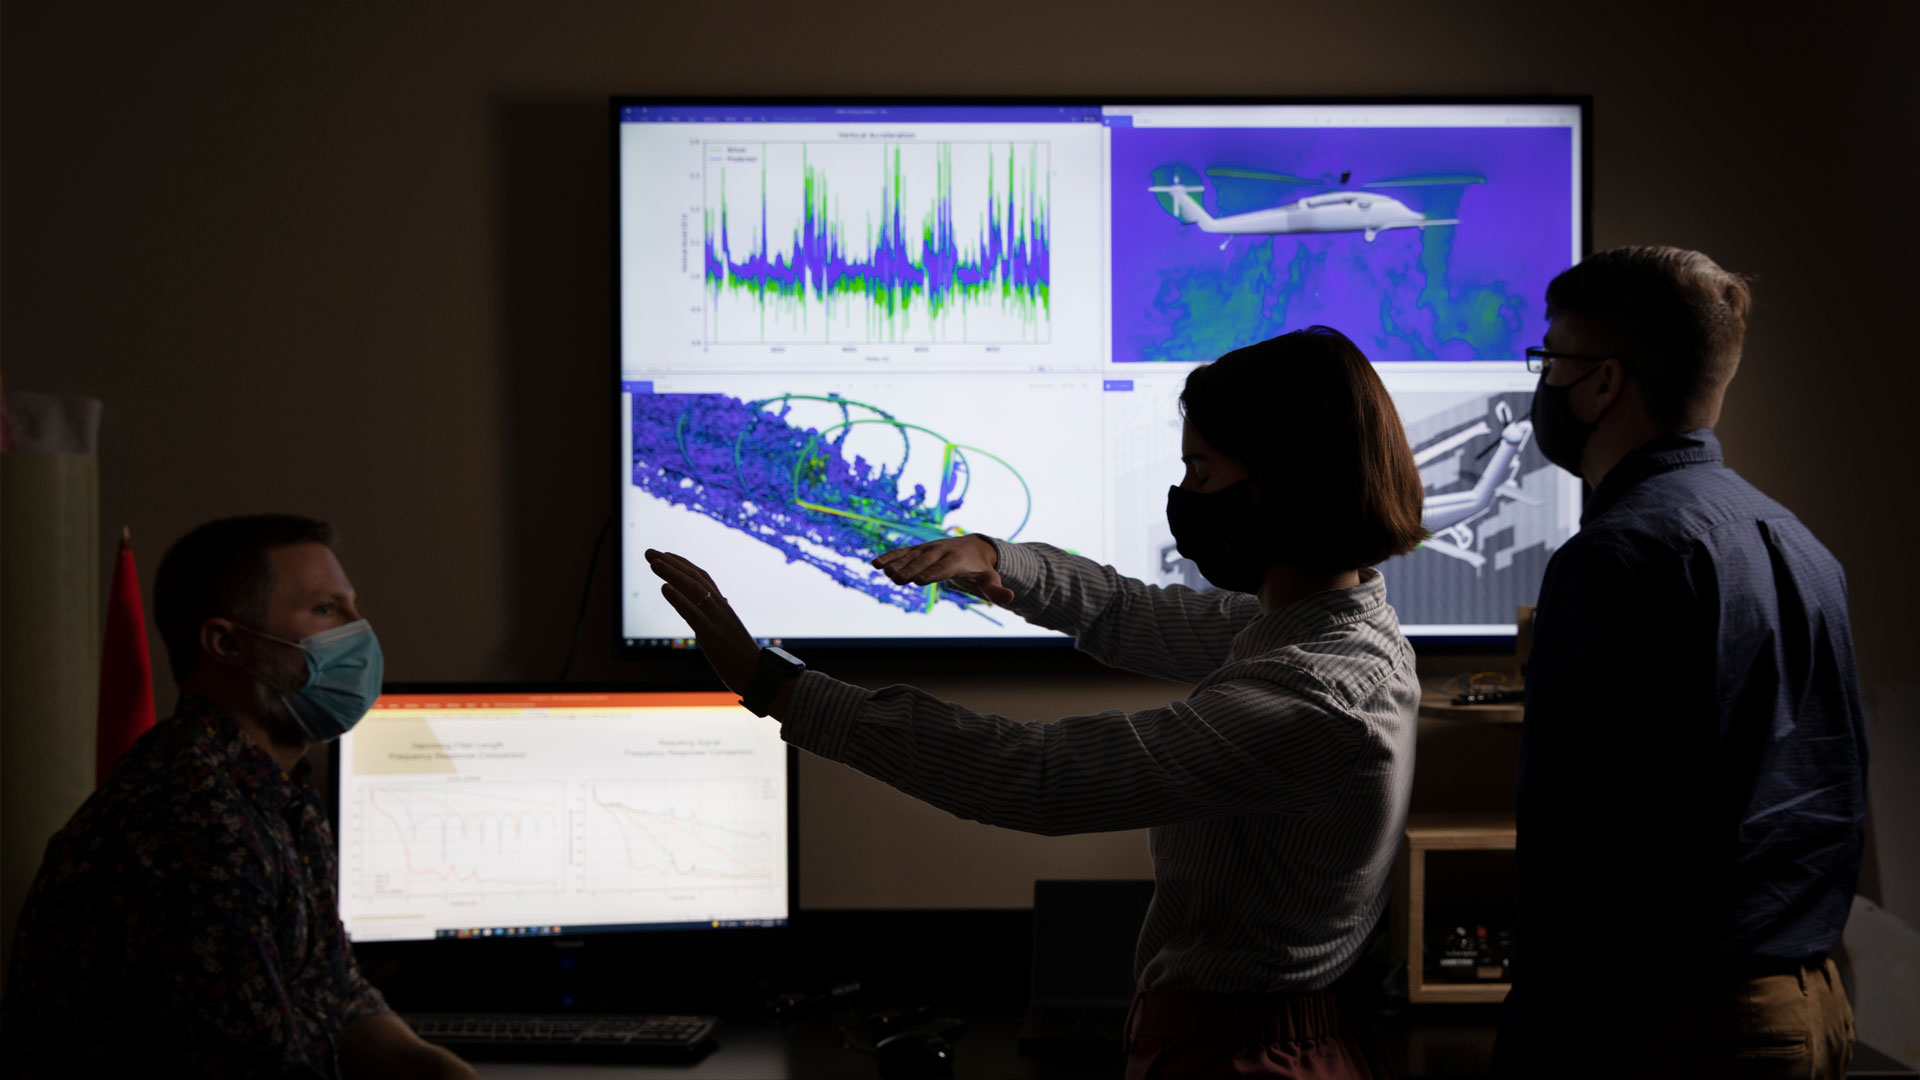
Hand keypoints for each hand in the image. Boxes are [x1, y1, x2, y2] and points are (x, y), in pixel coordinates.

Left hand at [644, 549, 760, 694]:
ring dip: (671, 574)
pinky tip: (664, 588)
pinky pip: (693, 613)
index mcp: (723, 608)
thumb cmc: (744, 659)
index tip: (665, 556)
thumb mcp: (728, 634)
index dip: (683, 565)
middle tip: (649, 552)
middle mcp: (720, 608)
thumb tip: (713, 612)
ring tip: (653, 563)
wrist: (759, 675)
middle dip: (670, 563)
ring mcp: (716, 620)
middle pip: (694, 578)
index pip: (702, 578)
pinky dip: (678, 599)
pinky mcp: (712, 635)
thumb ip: (718, 620)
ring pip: (693, 589)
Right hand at [872, 535, 1014, 604]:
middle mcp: (942, 551)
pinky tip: (875, 564)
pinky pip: (904, 553)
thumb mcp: (991, 581)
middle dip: (911, 568)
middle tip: (895, 578)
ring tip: (882, 571)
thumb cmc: (982, 570)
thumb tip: (1011, 598)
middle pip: (925, 560)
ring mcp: (930, 548)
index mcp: (959, 559)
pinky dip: (890, 557)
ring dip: (897, 562)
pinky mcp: (920, 549)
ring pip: (912, 555)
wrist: (975, 548)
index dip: (932, 573)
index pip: (945, 567)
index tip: (919, 581)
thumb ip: (998, 591)